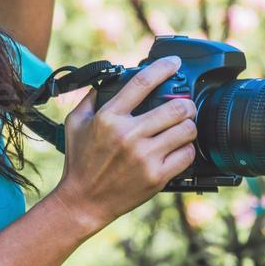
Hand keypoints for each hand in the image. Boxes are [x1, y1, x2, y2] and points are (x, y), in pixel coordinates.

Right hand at [48, 56, 197, 236]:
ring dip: (189, 126)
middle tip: (186, 105)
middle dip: (187, 104)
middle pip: (176, 108)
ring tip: (183, 127)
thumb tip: (106, 79)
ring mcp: (145, 157)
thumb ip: (90, 98)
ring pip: (186, 130)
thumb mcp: (75, 124)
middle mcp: (129, 135)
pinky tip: (179, 149)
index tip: (174, 63)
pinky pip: (187, 155)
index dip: (164, 68)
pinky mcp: (156, 177)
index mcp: (109, 118)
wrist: (83, 201)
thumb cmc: (80, 162)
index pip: (143, 83)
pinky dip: (187, 150)